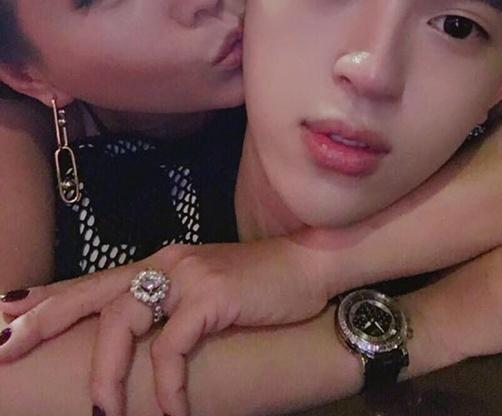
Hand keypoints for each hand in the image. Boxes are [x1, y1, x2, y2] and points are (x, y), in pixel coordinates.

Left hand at [0, 237, 328, 415]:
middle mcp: (164, 263)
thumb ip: (167, 310)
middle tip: (5, 349)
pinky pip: (172, 347)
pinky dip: (167, 386)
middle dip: (44, 322)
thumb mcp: (203, 295)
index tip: (7, 317)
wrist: (308, 266)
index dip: (48, 300)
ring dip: (107, 376)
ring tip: (106, 414)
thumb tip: (135, 346)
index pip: (92, 282)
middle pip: (91, 294)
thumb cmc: (257, 289)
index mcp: (158, 264)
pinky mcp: (211, 294)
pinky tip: (175, 413)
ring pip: (122, 322)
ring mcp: (186, 275)